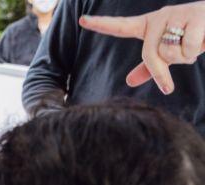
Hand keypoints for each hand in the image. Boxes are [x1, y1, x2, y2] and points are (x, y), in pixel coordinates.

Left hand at [79, 2, 204, 93]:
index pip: (121, 27)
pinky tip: (204, 37)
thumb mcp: (170, 52)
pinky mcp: (194, 16)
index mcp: (150, 25)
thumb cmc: (195, 37)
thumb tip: (129, 81)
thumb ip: (150, 66)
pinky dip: (197, 50)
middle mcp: (159, 17)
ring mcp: (176, 15)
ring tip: (196, 42)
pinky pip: (187, 48)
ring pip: (171, 53)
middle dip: (164, 69)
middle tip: (180, 62)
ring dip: (186, 56)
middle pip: (150, 54)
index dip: (101, 24)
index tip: (82, 20)